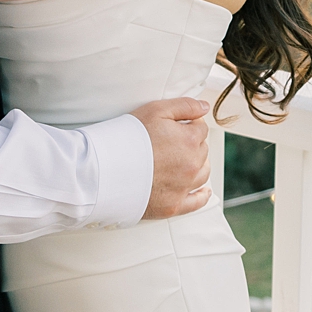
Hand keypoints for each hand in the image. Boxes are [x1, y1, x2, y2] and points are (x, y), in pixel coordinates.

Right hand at [132, 96, 212, 220]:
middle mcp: (192, 165)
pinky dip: (201, 195)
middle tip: (172, 142)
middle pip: (202, 150)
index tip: (176, 126)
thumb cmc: (128, 137)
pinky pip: (196, 202)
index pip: (201, 129)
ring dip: (198, 165)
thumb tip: (204, 107)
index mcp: (190, 141)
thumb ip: (185, 106)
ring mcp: (183, 187)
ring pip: (202, 173)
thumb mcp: (156, 110)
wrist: (107, 169)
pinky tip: (203, 191)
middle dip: (192, 144)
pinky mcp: (173, 205)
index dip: (189, 124)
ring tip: (184, 161)